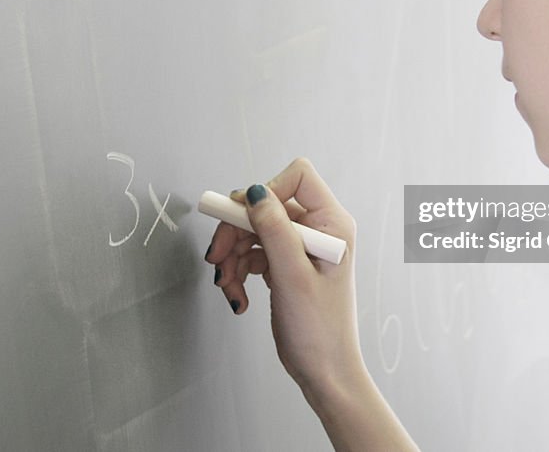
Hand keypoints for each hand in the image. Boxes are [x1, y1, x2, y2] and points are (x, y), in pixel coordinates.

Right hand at [204, 157, 362, 391]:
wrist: (323, 371)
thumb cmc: (319, 330)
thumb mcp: (292, 276)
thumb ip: (274, 229)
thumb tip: (255, 191)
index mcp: (332, 223)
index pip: (297, 177)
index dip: (266, 191)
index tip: (244, 217)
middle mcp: (318, 229)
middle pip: (265, 205)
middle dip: (237, 231)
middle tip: (217, 258)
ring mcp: (300, 247)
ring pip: (253, 230)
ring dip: (233, 257)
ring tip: (228, 288)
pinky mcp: (286, 264)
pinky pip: (253, 252)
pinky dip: (239, 271)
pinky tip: (239, 297)